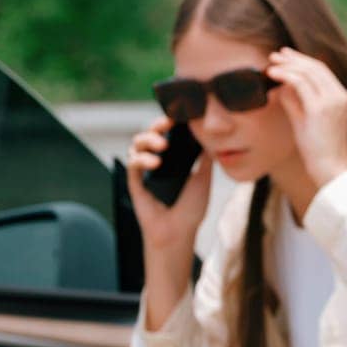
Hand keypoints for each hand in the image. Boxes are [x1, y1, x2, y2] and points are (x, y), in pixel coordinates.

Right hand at [125, 114, 213, 251]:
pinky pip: (132, 164)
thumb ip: (205, 158)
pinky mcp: (135, 182)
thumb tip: (214, 137)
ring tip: (163, 145)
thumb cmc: (191, 208)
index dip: (173, 121)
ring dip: (148, 139)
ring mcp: (145, 169)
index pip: (170, 132)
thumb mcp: (203, 178)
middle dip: (158, 124)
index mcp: (174, 157)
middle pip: (151, 133)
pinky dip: (142, 159)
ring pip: (138, 144)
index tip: (182, 114)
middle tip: (168, 123)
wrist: (178, 232)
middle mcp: (158, 160)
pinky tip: (155, 163)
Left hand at [267, 46, 346, 186]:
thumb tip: (282, 87)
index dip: (303, 60)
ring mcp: (332, 101)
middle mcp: (340, 95)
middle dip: (294, 58)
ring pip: (308, 72)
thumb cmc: (318, 149)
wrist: (329, 169)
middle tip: (275, 54)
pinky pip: (300, 84)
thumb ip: (296, 102)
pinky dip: (285, 75)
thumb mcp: (306, 121)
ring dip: (288, 65)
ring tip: (271, 64)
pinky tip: (272, 74)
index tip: (286, 56)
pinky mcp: (320, 108)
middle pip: (316, 66)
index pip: (322, 71)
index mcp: (341, 97)